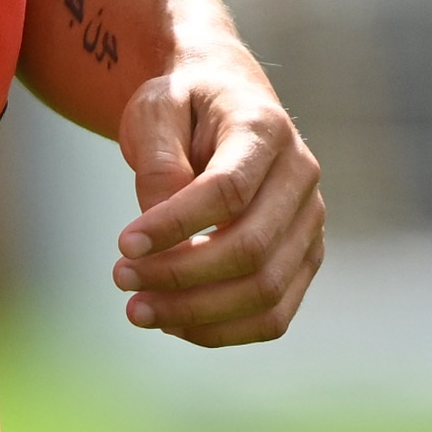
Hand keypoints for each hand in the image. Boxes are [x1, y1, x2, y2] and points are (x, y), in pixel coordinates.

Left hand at [113, 20, 324, 346]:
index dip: (175, 225)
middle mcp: (301, 175)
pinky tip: (172, 321)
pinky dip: (222, 329)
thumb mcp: (156, 109)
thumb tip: (160, 234)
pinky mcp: (304, 257)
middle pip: (251, 248)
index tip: (122, 245)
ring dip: (198, 313)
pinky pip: (273, 315)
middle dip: (180, 276)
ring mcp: (310, 221)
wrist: (223, 101)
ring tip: (137, 311)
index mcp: (266, 128)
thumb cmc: (184, 104)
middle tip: (120, 279)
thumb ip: (158, 164)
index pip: (229, 191)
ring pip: (266, 291)